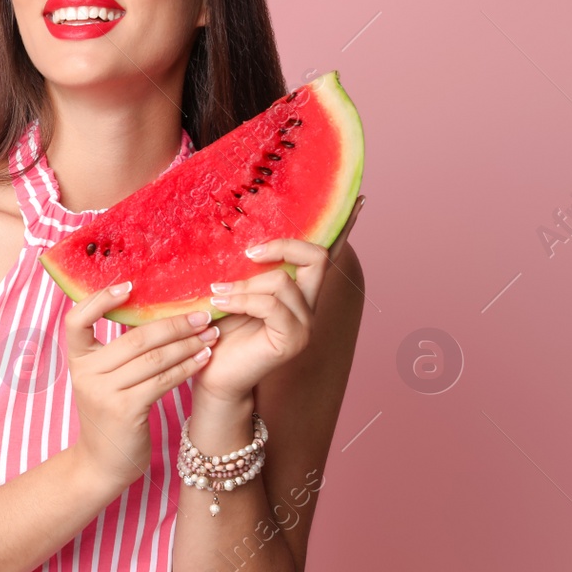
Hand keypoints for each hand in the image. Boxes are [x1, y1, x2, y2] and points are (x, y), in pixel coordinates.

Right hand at [61, 281, 220, 489]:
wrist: (101, 464)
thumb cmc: (108, 417)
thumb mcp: (100, 382)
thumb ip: (114, 354)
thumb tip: (150, 317)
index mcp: (77, 360)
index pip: (76, 320)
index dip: (100, 300)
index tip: (129, 286)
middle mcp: (86, 373)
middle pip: (134, 338)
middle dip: (173, 324)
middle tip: (201, 314)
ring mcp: (104, 392)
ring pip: (153, 358)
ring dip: (187, 344)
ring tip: (210, 333)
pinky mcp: (125, 410)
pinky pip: (163, 380)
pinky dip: (187, 366)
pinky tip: (204, 358)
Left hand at [193, 195, 365, 404]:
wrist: (211, 371)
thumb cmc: (218, 329)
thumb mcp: (232, 288)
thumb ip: (245, 267)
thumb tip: (239, 233)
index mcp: (298, 290)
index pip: (324, 256)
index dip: (345, 229)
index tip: (360, 200)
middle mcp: (308, 306)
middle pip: (317, 258)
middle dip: (281, 247)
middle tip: (247, 253)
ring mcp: (304, 325)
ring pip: (283, 282)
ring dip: (244, 284)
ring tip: (217, 292)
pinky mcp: (293, 340)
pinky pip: (271, 305)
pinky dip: (242, 299)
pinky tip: (220, 303)